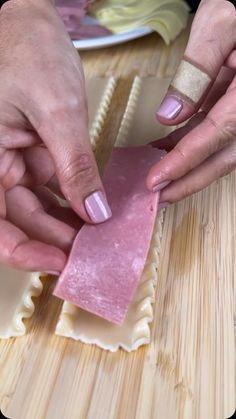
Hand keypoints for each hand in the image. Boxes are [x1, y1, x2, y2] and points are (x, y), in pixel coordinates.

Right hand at [0, 0, 110, 271]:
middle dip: (56, 238)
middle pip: (21, 219)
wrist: (26, 19)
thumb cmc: (26, 49)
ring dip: (68, 221)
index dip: (23, 250)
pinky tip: (93, 209)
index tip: (58, 262)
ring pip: (38, 205)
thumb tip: (95, 211)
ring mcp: (13, 160)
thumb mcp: (57, 110)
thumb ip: (75, 165)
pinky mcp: (34, 152)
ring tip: (99, 235)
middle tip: (91, 251)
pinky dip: (73, 198)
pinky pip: (52, 185)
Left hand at [147, 0, 235, 203]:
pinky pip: (221, 130)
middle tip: (160, 196)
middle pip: (226, 156)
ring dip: (191, 164)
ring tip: (160, 173)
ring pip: (224, 148)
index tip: (157, 182)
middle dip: (191, 179)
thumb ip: (197, 69)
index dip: (186, 161)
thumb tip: (170, 115)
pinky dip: (195, 140)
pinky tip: (170, 143)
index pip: (217, 133)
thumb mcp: (222, 23)